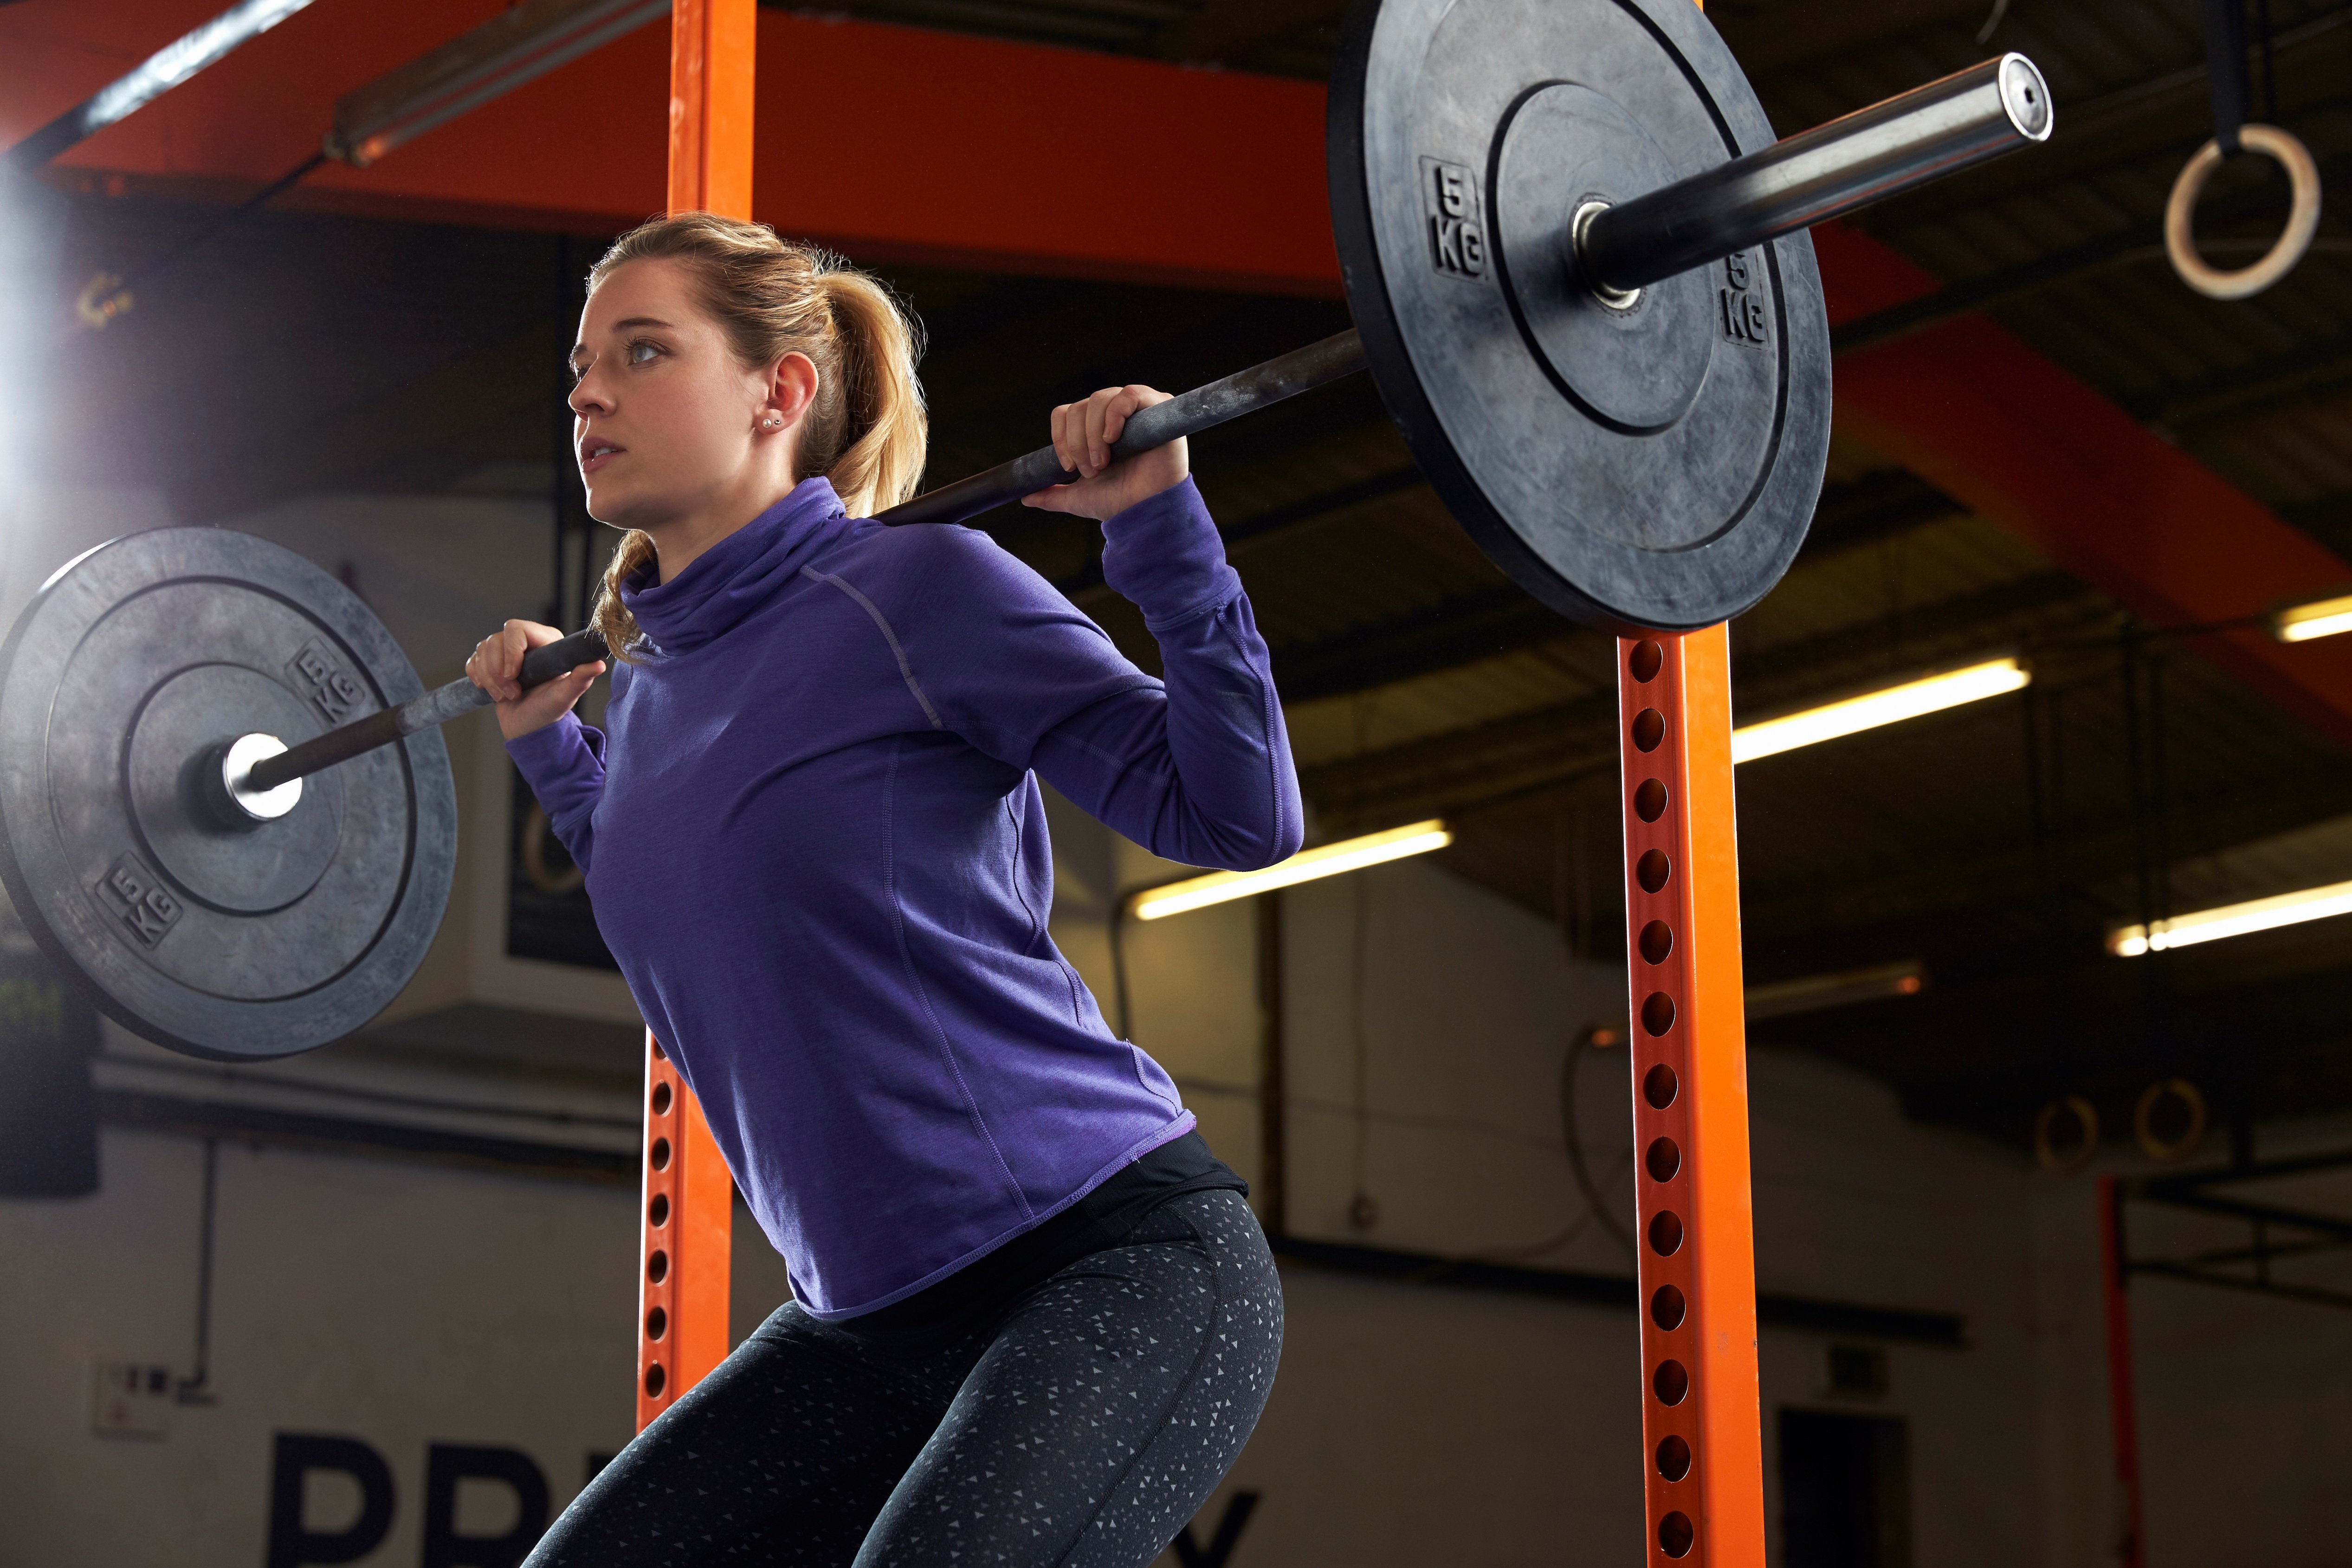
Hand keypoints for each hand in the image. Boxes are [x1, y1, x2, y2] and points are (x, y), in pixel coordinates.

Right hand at [466, 619, 606, 740]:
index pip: (516, 628)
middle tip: (512, 693)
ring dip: (489, 679)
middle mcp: (525, 642)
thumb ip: (580, 679)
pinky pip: (472, 661)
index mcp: (545, 642)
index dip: (509, 651)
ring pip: (481, 650)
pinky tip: (493, 691)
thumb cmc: (549, 711)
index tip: (513, 676)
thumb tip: (599, 664)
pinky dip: (478, 679)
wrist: (529, 728)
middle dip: (497, 671)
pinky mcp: (490, 663)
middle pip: (494, 640)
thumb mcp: (564, 697)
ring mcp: (506, 652)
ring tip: (506, 696)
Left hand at [1020, 385, 1186, 520]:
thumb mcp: (1077, 497)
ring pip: (1100, 399)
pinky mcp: (1159, 408)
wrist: (1146, 512)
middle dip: (1078, 441)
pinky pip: (1129, 394)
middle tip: (1092, 469)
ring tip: (1104, 461)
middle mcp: (1115, 414)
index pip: (1066, 412)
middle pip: (1080, 406)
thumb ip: (1053, 494)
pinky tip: (1113, 438)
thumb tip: (1025, 496)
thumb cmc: (1119, 502)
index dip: (1060, 437)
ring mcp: (1137, 409)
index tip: (1067, 467)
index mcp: (1095, 428)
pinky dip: (1115, 414)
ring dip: (1093, 433)